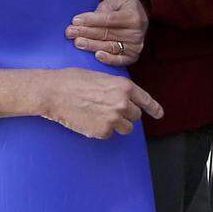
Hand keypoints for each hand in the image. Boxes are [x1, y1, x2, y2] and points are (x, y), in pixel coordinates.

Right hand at [43, 69, 163, 137]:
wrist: (53, 92)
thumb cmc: (72, 80)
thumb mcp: (101, 77)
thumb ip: (116, 89)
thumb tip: (123, 99)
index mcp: (124, 86)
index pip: (146, 100)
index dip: (154, 108)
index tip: (159, 114)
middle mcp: (123, 103)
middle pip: (135, 116)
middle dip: (125, 114)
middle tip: (107, 109)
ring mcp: (114, 119)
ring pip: (126, 128)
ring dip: (116, 124)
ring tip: (97, 114)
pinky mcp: (102, 132)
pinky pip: (109, 134)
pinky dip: (101, 130)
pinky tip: (88, 120)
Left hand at [66, 0, 147, 66]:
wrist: (137, 16)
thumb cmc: (122, 7)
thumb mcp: (114, 0)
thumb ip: (103, 8)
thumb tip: (85, 20)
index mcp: (132, 16)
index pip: (108, 19)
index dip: (91, 20)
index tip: (75, 20)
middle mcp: (136, 32)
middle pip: (107, 33)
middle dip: (86, 32)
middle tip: (70, 32)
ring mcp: (135, 46)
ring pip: (110, 46)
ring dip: (91, 45)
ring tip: (77, 42)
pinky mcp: (132, 56)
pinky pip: (119, 60)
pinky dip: (108, 59)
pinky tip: (97, 56)